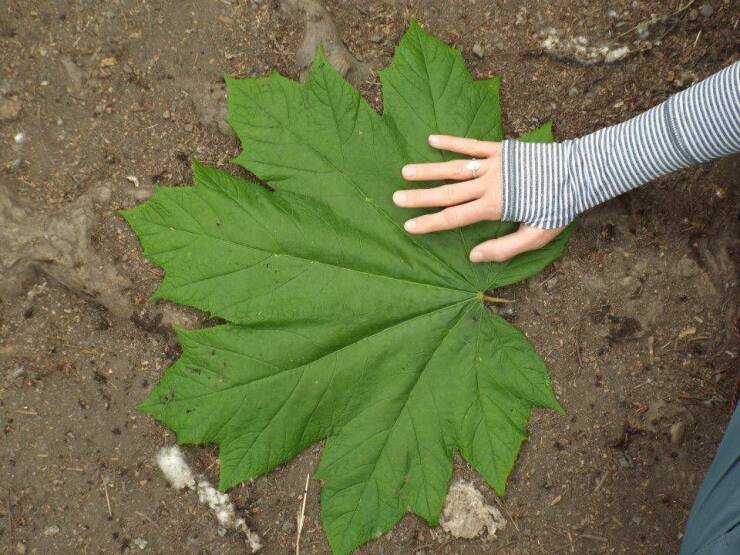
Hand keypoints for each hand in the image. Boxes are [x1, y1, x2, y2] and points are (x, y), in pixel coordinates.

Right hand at [393, 134, 564, 262]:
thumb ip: (503, 248)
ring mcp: (493, 164)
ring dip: (429, 170)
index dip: (430, 223)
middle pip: (447, 192)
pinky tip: (432, 138)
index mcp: (494, 207)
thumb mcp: (536, 237)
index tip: (409, 226)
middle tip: (396, 198)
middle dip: (420, 197)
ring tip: (406, 171)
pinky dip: (452, 141)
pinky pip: (471, 144)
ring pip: (454, 168)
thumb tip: (472, 256)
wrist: (580, 172)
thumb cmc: (559, 207)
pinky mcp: (500, 149)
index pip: (454, 217)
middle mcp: (488, 184)